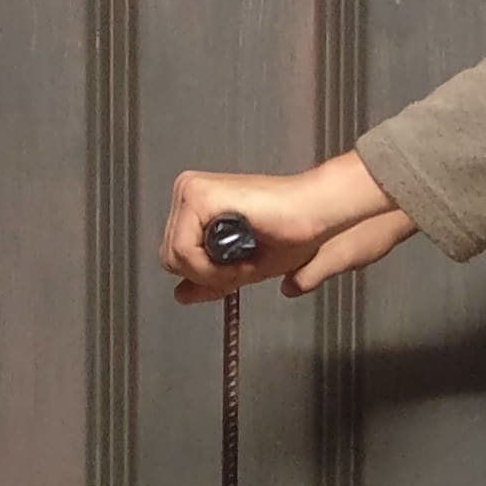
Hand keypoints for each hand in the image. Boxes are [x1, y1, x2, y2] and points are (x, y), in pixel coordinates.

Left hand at [161, 155, 413, 302]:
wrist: (315, 211)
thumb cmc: (292, 230)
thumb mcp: (241, 266)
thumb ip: (208, 280)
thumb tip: (180, 295)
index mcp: (198, 202)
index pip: (175, 253)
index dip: (205, 274)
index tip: (237, 270)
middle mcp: (190, 192)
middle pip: (170, 256)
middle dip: (208, 274)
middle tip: (244, 266)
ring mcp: (192, 191)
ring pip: (175, 255)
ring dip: (213, 272)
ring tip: (245, 260)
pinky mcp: (199, 196)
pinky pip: (185, 251)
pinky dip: (213, 267)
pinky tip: (240, 257)